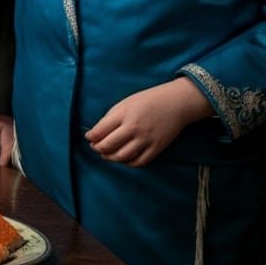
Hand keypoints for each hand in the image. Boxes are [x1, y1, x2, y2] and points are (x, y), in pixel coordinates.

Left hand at [85, 78, 212, 166]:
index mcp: (123, 115)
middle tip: (96, 147)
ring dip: (110, 158)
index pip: (99, 132)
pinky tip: (124, 157)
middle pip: (108, 146)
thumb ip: (110, 118)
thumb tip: (96, 134)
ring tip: (107, 154)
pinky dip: (128, 163)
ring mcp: (146, 139)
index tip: (89, 137)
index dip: (91, 137)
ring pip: (122, 157)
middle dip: (98, 149)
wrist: (175, 103)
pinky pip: (139, 162)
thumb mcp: (124, 104)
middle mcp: (134, 128)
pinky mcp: (157, 148)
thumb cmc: (147, 101)